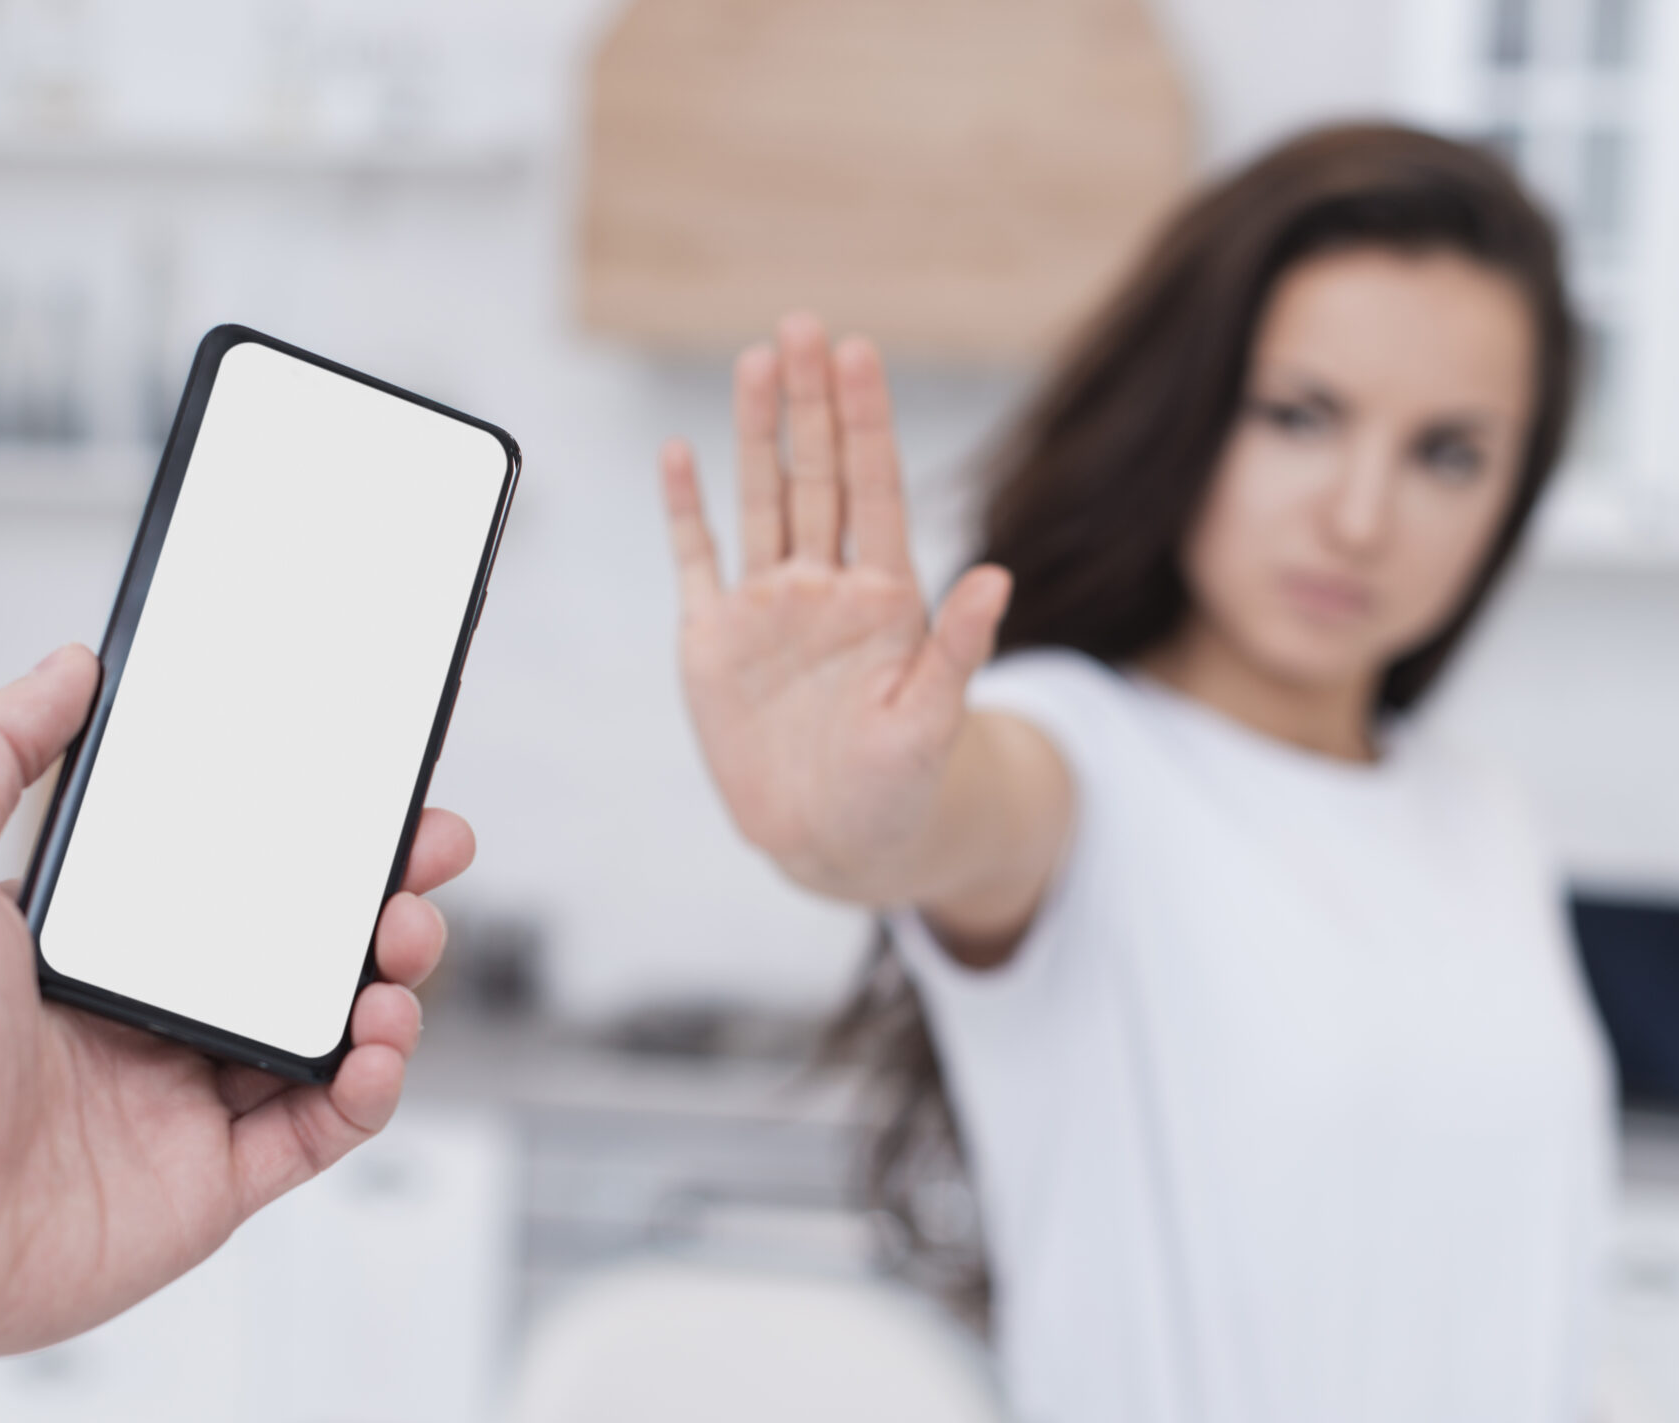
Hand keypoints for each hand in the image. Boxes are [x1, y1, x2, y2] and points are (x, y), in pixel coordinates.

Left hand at [0, 645, 473, 1379]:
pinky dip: (369, 1087)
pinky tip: (375, 1044)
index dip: (308, 839)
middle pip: (302, 951)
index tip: (366, 795)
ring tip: (399, 951)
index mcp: (95, 946)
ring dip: (389, 985)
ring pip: (328, 1036)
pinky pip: (322, 1131)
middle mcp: (146, 1022)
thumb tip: (70, 665)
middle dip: (381, 902)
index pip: (230, 878)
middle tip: (423, 865)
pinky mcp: (211, 1187)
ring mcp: (183, 1107)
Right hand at [661, 313, 1011, 902]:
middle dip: (809, 401)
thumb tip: (999, 578)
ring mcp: (768, 608)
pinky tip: (679, 451)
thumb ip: (957, 649)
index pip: (874, 488)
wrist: (837, 842)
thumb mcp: (931, 723)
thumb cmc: (899, 788)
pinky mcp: (715, 641)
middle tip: (801, 324)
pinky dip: (686, 509)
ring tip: (755, 360)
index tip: (857, 352)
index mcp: (885, 597)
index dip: (865, 421)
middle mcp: (825, 587)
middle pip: (815, 475)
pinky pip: (698, 559)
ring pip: (760, 499)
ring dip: (755, 432)